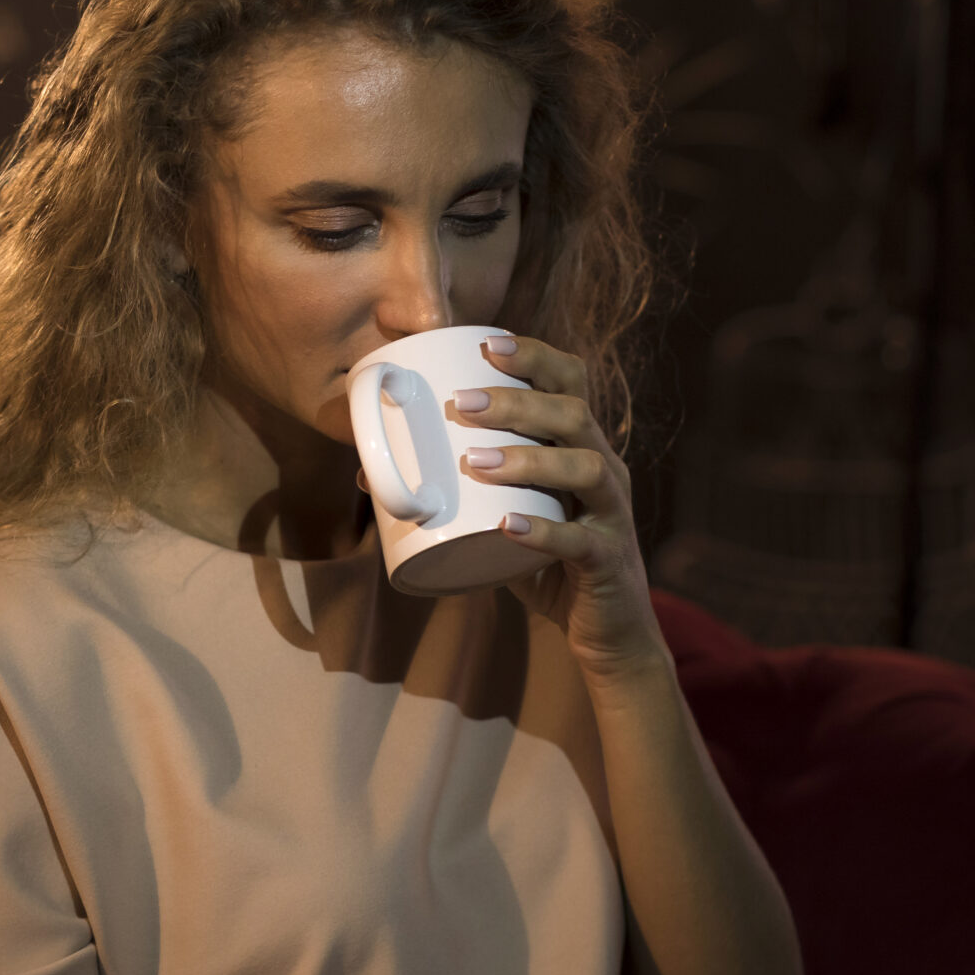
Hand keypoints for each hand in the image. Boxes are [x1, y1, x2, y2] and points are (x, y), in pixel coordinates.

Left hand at [449, 333, 662, 673]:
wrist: (604, 631)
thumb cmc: (545, 563)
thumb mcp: (501, 518)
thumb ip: (450, 492)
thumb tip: (363, 476)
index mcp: (581, 446)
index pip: (571, 382)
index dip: (534, 356)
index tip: (486, 343)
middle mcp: (604, 470)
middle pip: (574, 415)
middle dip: (518, 401)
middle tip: (463, 402)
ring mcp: (611, 514)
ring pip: (585, 467)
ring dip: (528, 458)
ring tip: (476, 461)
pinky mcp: (607, 561)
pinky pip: (580, 541)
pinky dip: (543, 531)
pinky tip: (509, 524)